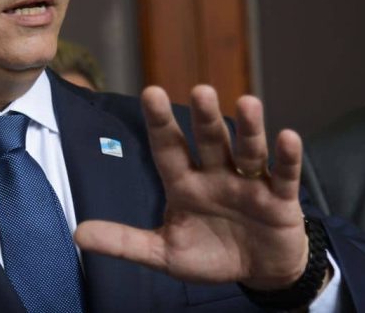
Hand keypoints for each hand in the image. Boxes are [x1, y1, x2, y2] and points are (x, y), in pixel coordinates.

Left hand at [74, 85, 311, 290]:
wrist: (258, 272)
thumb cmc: (209, 255)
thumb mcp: (163, 253)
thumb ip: (125, 242)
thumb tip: (78, 234)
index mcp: (184, 183)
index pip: (168, 148)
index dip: (160, 123)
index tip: (149, 92)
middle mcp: (215, 175)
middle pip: (209, 141)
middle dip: (205, 118)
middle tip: (200, 91)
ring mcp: (249, 184)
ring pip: (248, 150)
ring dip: (248, 128)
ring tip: (247, 103)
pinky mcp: (280, 199)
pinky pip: (285, 175)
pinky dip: (286, 158)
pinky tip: (287, 136)